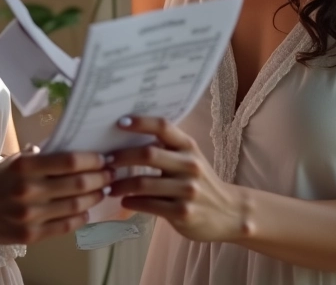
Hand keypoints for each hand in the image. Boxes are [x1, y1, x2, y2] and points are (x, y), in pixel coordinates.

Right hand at [0, 147, 113, 244]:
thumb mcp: (14, 160)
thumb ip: (41, 156)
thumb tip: (74, 150)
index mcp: (25, 167)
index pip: (69, 161)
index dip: (92, 160)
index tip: (104, 157)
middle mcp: (29, 190)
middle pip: (77, 184)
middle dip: (100, 178)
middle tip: (111, 173)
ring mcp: (30, 215)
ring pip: (75, 206)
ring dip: (94, 197)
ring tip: (102, 190)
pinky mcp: (30, 236)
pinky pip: (64, 227)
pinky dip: (80, 218)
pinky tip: (86, 211)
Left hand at [106, 116, 246, 241]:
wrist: (229, 213)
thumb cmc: (199, 180)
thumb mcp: (188, 157)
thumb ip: (166, 146)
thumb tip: (127, 132)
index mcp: (188, 146)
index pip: (162, 126)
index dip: (140, 122)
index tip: (118, 122)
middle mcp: (189, 165)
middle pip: (148, 154)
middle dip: (122, 157)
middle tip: (106, 161)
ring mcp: (187, 190)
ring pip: (144, 183)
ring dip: (121, 184)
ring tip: (109, 186)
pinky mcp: (183, 213)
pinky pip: (149, 206)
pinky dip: (132, 202)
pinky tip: (124, 201)